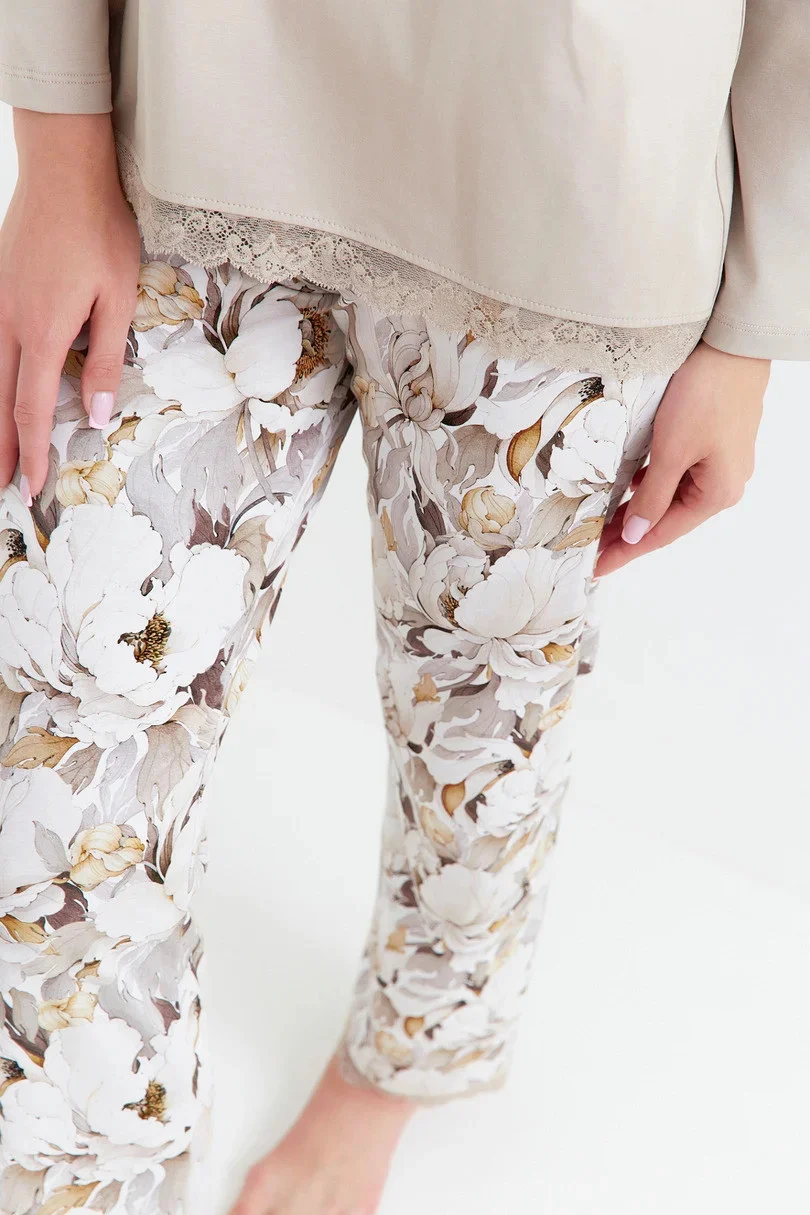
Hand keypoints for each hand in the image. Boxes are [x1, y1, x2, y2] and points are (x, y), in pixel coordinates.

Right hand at [0, 110, 140, 501]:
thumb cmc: (99, 230)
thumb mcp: (119, 299)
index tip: (31, 485)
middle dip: (2, 448)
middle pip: (2, 402)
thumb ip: (106, 361)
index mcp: (43, 332)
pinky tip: (2, 394)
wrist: (64, 170)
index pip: (33, 409)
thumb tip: (98, 416)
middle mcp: (10, 324)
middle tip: (1, 486)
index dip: (32, 451)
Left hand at [595, 341, 769, 575]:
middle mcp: (721, 483)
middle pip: (666, 518)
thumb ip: (652, 497)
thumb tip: (634, 533)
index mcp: (717, 494)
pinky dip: (648, 484)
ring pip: (668, 496)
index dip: (627, 551)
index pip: (662, 534)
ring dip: (636, 508)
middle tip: (590, 545)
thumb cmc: (706, 394)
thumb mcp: (671, 451)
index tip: (597, 566)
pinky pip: (674, 474)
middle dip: (628, 532)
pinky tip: (626, 487)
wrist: (730, 344)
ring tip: (601, 521)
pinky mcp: (709, 440)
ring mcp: (717, 462)